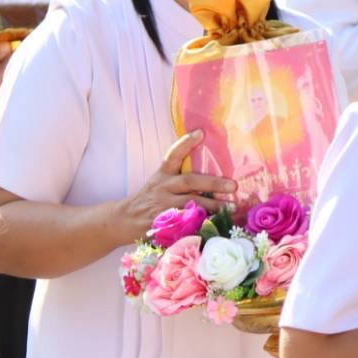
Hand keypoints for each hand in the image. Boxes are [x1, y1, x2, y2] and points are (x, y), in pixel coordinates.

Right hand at [121, 130, 236, 234]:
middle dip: (213, 183)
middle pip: (189, 182)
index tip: (200, 133)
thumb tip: (213, 175)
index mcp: (163, 175)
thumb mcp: (159, 183)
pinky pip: (185, 223)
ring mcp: (163, 206)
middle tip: (233, 185)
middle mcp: (163, 187)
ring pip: (190, 204)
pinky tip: (217, 224)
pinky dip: (200, 223)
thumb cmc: (150, 199)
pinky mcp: (163, 224)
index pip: (173, 155)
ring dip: (213, 207)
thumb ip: (180, 178)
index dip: (185, 143)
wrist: (124, 220)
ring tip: (233, 208)